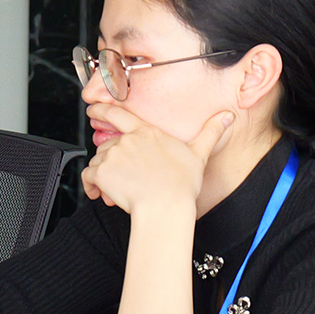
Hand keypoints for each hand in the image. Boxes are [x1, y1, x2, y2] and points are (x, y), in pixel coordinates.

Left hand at [81, 103, 229, 215]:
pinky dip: (91, 185)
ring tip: (121, 188)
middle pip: (108, 145)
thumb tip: (226, 116)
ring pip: (99, 161)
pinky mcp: (101, 172)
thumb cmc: (181, 184)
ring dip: (105, 174)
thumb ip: (210, 132)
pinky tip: (100, 193)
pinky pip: (88, 176)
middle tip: (128, 178)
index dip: (102, 109)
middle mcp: (127, 141)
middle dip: (113, 160)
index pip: (118, 114)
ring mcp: (112, 155)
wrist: (166, 205)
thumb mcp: (198, 154)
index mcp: (146, 132)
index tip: (93, 108)